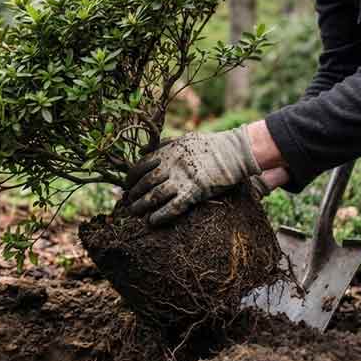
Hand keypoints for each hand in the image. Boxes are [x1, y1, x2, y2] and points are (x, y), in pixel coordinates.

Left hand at [126, 127, 261, 226]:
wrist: (234, 152)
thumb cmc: (210, 145)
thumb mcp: (185, 139)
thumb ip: (165, 145)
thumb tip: (146, 151)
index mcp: (167, 152)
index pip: (140, 166)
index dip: (131, 179)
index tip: (127, 186)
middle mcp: (170, 165)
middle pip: (145, 182)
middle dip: (133, 194)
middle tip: (127, 203)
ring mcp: (182, 179)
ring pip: (154, 195)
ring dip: (142, 206)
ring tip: (134, 213)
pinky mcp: (194, 192)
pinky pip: (173, 207)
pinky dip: (161, 215)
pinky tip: (152, 221)